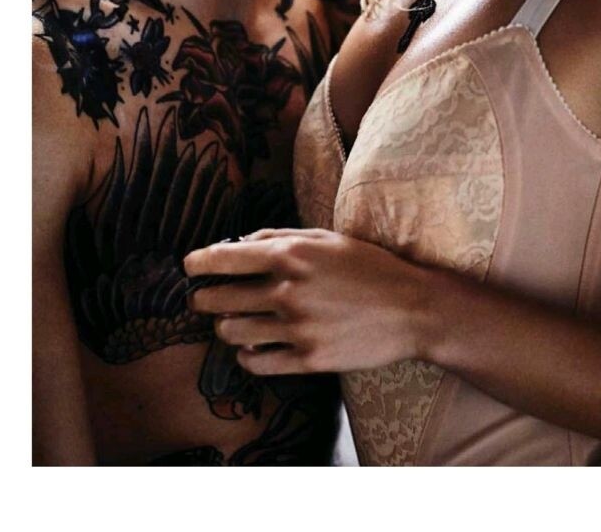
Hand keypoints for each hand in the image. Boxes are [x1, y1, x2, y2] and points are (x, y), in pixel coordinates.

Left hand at [184, 228, 428, 375]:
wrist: (411, 309)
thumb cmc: (369, 267)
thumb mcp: (326, 238)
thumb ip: (280, 236)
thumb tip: (240, 243)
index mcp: (291, 254)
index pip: (222, 259)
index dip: (197, 264)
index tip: (189, 267)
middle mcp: (287, 291)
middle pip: (218, 300)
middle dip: (204, 298)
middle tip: (205, 298)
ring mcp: (296, 328)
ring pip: (231, 333)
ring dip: (224, 327)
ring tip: (231, 322)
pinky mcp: (307, 360)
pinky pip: (255, 364)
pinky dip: (245, 356)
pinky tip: (252, 348)